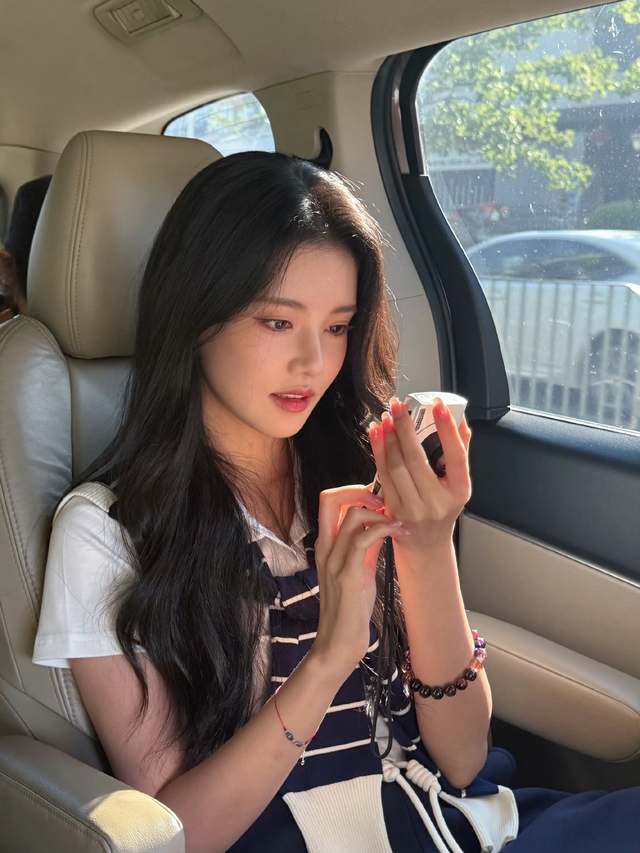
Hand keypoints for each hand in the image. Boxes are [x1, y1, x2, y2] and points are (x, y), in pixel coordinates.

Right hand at [311, 485, 408, 673]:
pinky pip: (361, 540)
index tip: (376, 499)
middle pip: (330, 498)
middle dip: (359, 490)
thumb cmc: (350, 608)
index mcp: (326, 544)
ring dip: (379, 512)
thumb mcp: (358, 569)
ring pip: (352, 515)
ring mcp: (334, 560)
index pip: (329, 500)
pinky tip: (397, 532)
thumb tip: (380, 524)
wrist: (339, 643)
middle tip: (383, 502)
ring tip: (397, 522)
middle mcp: (325, 547)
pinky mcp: (347, 575)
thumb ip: (364, 546)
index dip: (352, 490)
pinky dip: (382, 529)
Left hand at [368, 397, 471, 546]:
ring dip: (388, 438)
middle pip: (417, 459)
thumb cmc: (444, 508)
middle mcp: (437, 502)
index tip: (438, 405)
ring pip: (396, 466)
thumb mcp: (458, 483)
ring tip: (386, 417)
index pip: (455, 456)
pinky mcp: (393, 509)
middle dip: (405, 428)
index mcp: (459, 490)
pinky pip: (383, 475)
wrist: (426, 543)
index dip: (447, 429)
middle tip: (399, 406)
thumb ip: (459, 451)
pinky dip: (378, 451)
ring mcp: (413, 508)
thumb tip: (459, 419)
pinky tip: (377, 434)